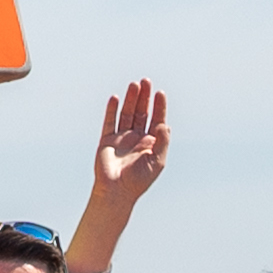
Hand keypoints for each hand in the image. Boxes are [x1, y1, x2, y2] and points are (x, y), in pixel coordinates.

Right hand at [89, 80, 172, 204]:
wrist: (116, 192)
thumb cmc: (139, 180)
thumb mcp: (157, 161)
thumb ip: (162, 142)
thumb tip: (166, 125)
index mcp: (151, 143)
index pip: (157, 119)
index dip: (159, 106)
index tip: (160, 93)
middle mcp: (137, 138)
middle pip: (142, 112)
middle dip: (144, 97)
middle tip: (146, 81)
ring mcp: (121, 138)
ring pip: (127, 114)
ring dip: (131, 99)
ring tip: (134, 85)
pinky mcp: (106, 140)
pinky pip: (109, 121)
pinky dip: (112, 110)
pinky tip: (116, 98)